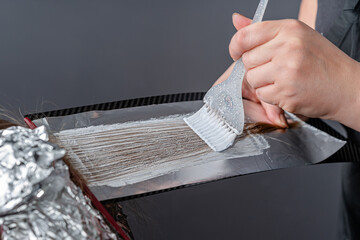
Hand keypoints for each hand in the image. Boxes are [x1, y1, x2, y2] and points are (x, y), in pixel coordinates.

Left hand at [229, 15, 359, 129]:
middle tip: (275, 70)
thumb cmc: (322, 62)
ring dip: (262, 83)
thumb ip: (263, 31)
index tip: (236, 53)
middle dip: (256, 68)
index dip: (235, 46)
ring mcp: (287, 70)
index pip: (245, 35)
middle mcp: (287, 46)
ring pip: (252, 79)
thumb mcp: (296, 36)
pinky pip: (262, 95)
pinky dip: (271, 96)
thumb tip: (236, 20)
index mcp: (289, 29)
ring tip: (283, 80)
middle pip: (247, 60)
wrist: (346, 87)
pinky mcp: (286, 92)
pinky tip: (287, 90)